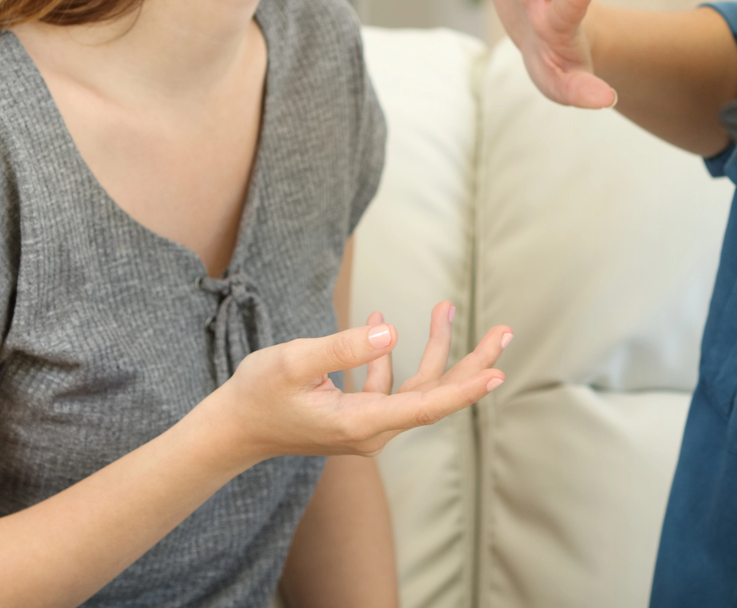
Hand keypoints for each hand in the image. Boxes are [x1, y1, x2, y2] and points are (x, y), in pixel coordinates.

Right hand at [215, 302, 510, 462]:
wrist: (232, 430)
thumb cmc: (257, 394)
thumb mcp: (294, 362)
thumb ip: (344, 347)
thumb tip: (391, 331)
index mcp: (360, 423)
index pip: (426, 405)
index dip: (464, 389)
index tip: (497, 372)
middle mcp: (371, 430)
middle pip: (434, 396)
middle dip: (470, 363)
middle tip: (504, 332)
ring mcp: (366, 426)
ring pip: (416, 388)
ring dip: (435, 349)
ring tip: (446, 306)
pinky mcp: (357, 417)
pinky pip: (389, 386)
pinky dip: (390, 356)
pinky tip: (381, 317)